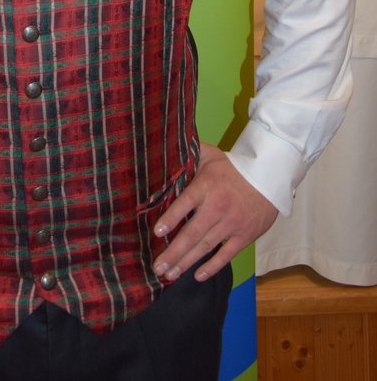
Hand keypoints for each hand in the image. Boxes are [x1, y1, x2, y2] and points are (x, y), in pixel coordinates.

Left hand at [152, 143, 277, 282]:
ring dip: (186, 263)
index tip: (157, 232)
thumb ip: (190, 153)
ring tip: (169, 275)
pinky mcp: (244, 236)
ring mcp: (231, 224)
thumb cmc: (234, 167)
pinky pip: (226, 255)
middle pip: (192, 233)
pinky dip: (212, 267)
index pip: (185, 203)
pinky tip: (197, 276)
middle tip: (157, 267)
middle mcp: (217, 207)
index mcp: (206, 186)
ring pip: (205, 247)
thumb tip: (167, 149)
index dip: (171, 218)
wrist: (269, 177)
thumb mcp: (211, 154)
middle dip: (173, 252)